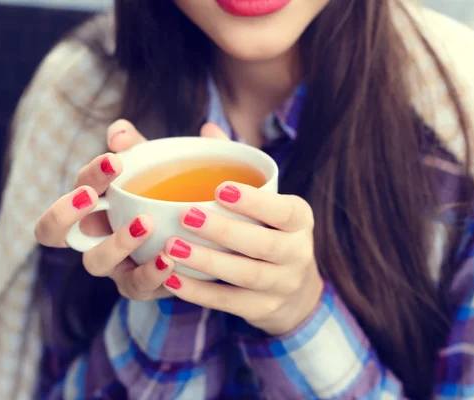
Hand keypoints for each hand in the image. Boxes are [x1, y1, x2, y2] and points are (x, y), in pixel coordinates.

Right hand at [34, 120, 228, 300]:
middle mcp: (91, 235)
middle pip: (51, 231)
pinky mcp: (136, 286)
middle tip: (92, 196)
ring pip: (94, 262)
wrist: (197, 235)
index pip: (75, 188)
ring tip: (146, 224)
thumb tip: (118, 132)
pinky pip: (135, 287)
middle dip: (64, 213)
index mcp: (92, 203)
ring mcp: (111, 265)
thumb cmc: (164, 194)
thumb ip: (135, 147)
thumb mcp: (152, 166)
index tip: (115, 161)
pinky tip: (169, 260)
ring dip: (116, 243)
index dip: (88, 176)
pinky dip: (150, 275)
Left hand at [162, 182, 323, 335]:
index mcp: (300, 220)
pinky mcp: (263, 309)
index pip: (284, 212)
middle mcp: (298, 254)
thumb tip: (206, 137)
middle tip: (186, 216)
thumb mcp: (271, 205)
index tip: (220, 189)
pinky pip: (229, 301)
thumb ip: (242, 175)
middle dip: (223, 231)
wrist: (295, 291)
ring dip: (207, 261)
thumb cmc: (270, 232)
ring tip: (172, 247)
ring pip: (246, 275)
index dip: (255, 202)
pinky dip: (199, 292)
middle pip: (263, 245)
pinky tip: (173, 279)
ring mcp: (282, 285)